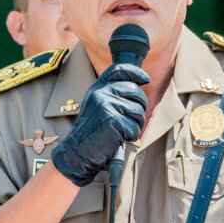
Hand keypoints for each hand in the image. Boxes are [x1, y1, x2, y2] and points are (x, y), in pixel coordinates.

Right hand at [51, 63, 148, 186]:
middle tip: (131, 120)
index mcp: (97, 88)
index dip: (136, 73)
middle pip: (136, 92)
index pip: (119, 70)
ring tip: (121, 131)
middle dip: (140, 108)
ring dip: (135, 125)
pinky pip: (135, 127)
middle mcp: (101, 93)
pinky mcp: (113, 120)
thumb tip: (139, 85)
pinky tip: (118, 139)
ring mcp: (106, 105)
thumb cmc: (92, 132)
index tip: (146, 79)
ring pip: (138, 111)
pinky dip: (130, 136)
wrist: (77, 152)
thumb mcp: (98, 106)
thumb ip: (112, 94)